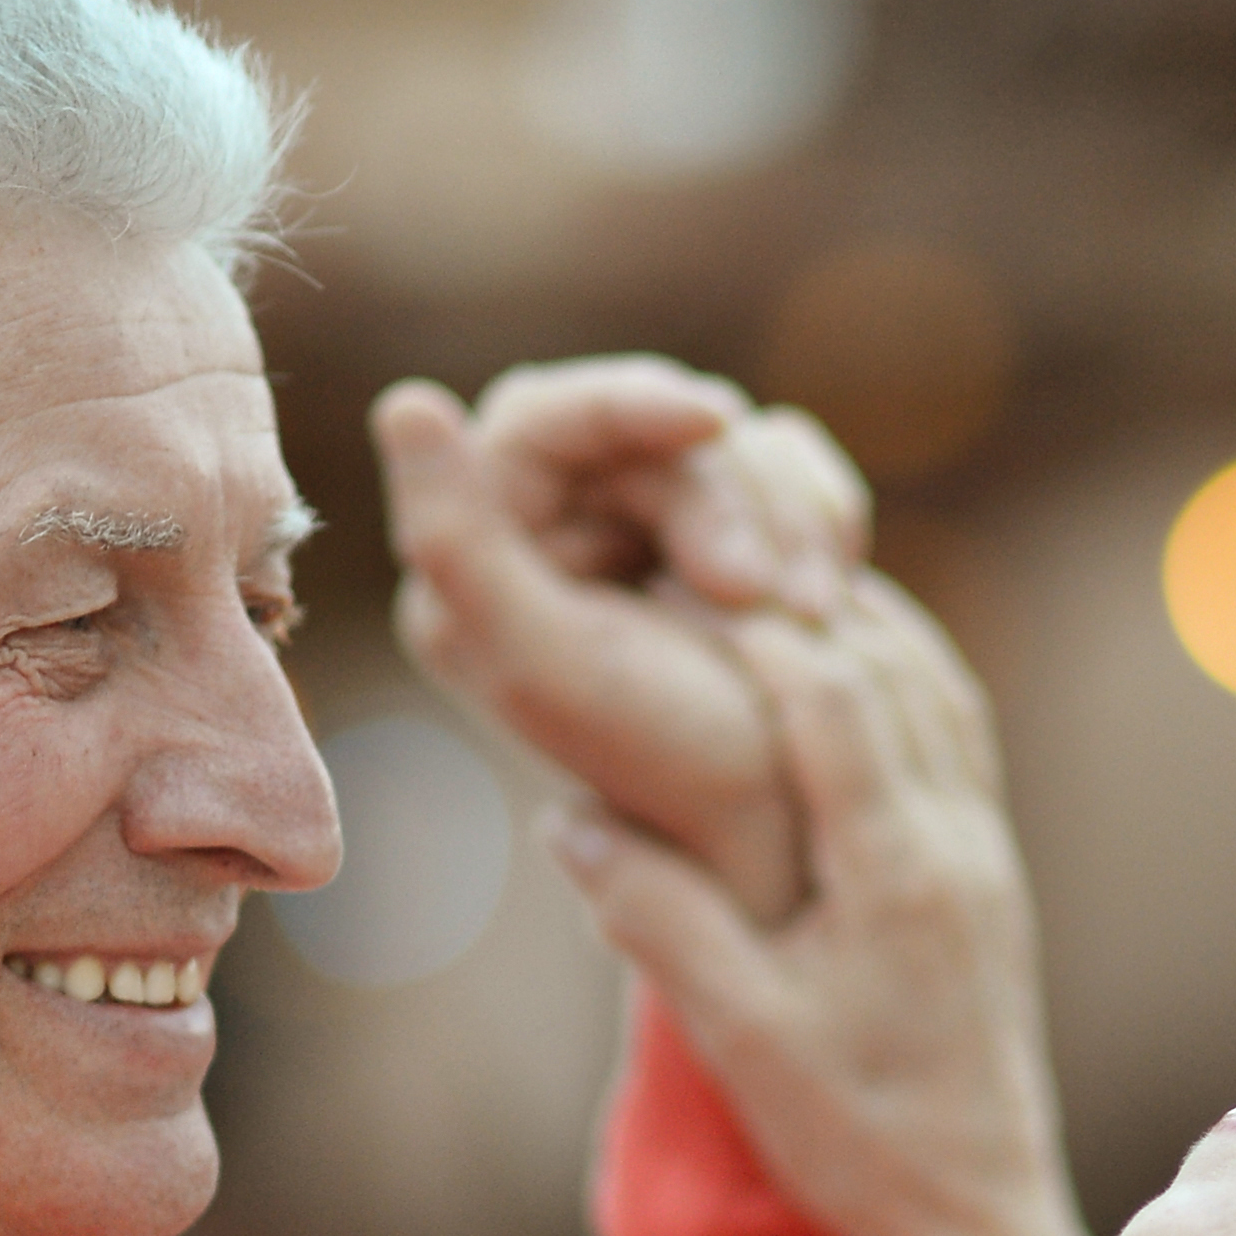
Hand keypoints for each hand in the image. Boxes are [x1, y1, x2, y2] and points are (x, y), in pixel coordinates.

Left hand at [374, 356, 870, 927]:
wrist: (797, 834)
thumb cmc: (677, 765)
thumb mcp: (549, 659)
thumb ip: (454, 542)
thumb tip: (408, 403)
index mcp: (481, 565)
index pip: (545, 415)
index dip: (631, 400)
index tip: (715, 423)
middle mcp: (555, 538)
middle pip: (649, 427)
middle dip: (731, 496)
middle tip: (772, 597)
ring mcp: (646, 533)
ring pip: (729, 441)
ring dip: (789, 518)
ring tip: (812, 613)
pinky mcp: (727, 535)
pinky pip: (783, 463)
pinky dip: (820, 514)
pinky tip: (828, 591)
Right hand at [545, 576, 1205, 1235]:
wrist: (978, 1215)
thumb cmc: (855, 1141)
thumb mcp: (743, 1040)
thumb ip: (662, 923)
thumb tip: (574, 814)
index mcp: (899, 875)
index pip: (830, 697)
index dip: (747, 622)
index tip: (665, 567)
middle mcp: (956, 844)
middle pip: (884, 667)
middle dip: (790, 594)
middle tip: (698, 531)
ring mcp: (984, 853)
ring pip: (926, 687)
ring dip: (844, 620)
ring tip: (755, 569)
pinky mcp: (989, 874)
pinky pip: (948, 732)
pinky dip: (887, 672)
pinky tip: (830, 656)